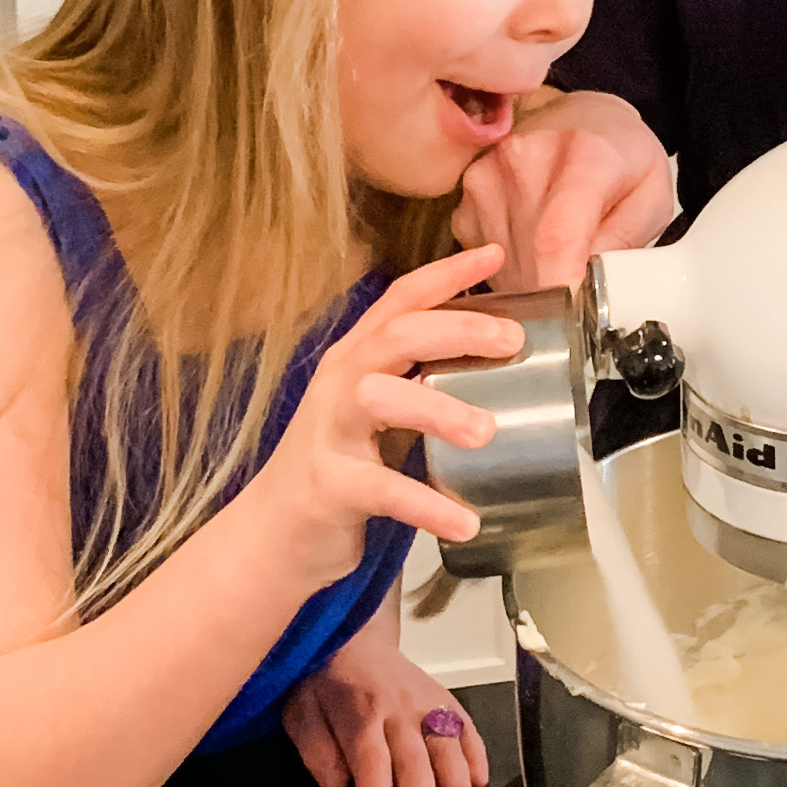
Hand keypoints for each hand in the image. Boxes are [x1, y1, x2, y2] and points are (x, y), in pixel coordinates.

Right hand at [257, 245, 524, 562]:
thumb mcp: (374, 409)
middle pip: (396, 335)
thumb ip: (419, 380)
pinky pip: (382, 489)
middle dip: (457, 328)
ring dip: (438, 409)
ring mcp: (330, 432)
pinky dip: (427, 505)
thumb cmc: (338, 464)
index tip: (495, 253)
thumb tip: (500, 362)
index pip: (401, 300)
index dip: (447, 273)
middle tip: (512, 340)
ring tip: (486, 431)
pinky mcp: (330, 486)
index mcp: (357, 358)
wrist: (273, 533)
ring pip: (381, 399)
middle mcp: (341, 383)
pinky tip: (466, 521)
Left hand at [285, 601, 490, 786]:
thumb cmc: (322, 686)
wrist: (352, 636)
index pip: (372, 767)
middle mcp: (397, 709)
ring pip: (446, 746)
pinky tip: (480, 783)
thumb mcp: (300, 715)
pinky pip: (465, 725)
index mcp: (358, 716)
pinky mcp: (443, 696)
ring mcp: (425, 701)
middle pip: (414, 762)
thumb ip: (317, 752)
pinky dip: (476, 753)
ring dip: (458, 786)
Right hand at [452, 88, 674, 288]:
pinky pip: (483, 256)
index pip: (557, 236)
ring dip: (532, 279)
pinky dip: (509, 265)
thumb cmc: (622, 159)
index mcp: (584, 156)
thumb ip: (626, 243)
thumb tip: (590, 292)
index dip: (561, 287)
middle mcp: (525, 160)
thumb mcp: (652, 198)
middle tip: (582, 286)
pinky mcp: (465, 195)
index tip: (572, 320)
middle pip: (530, 259)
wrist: (582, 119)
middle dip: (555, 290)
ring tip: (560, 255)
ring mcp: (487, 176)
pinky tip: (533, 245)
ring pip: (503, 264)